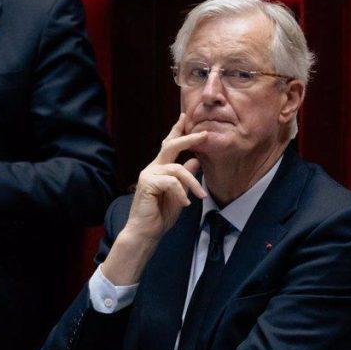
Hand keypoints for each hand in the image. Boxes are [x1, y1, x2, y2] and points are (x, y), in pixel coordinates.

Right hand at [122, 113, 207, 241]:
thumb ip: (185, 178)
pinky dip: (181, 193)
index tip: (185, 117)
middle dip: (188, 138)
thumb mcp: (180, 194)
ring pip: (176, 168)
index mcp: (159, 168)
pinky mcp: (147, 183)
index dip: (177, 130)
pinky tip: (185, 204)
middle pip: (170, 145)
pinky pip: (171, 182)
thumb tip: (195, 161)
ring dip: (192, 182)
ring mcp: (148, 174)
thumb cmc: (160, 215)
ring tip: (201, 196)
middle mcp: (152, 168)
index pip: (169, 145)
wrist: (145, 232)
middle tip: (205, 134)